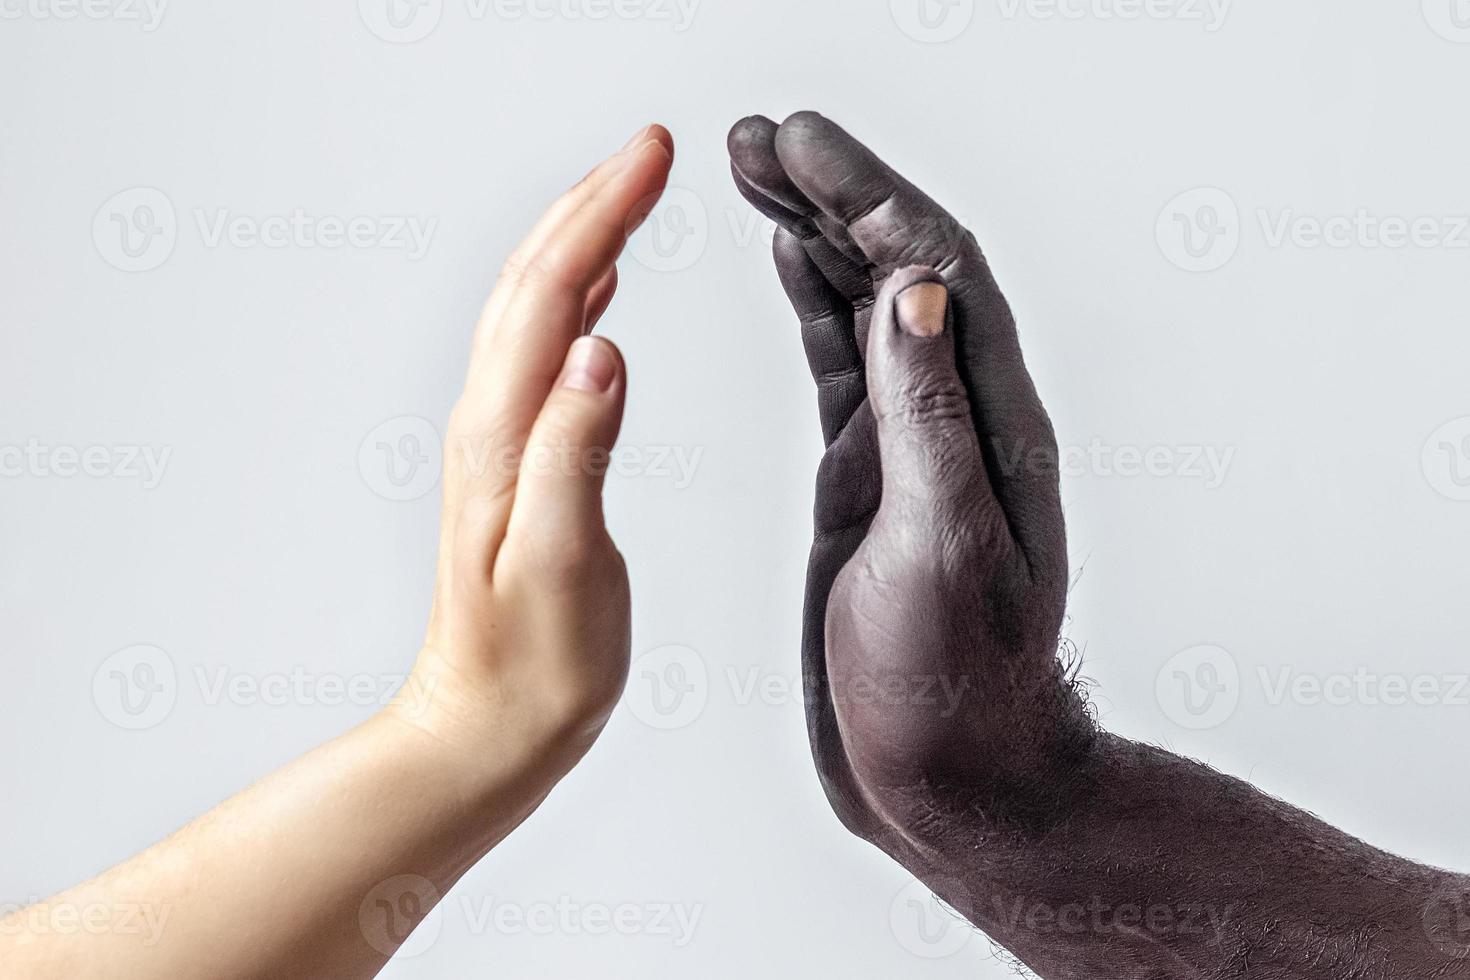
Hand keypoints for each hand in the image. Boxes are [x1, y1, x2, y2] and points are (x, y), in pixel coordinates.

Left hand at [0, 127, 676, 979]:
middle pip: (535, 284)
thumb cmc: (531, 665)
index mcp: (504, 436)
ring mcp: (501, 442)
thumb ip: (576, 454)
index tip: (653, 154)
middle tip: (650, 148)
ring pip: (535, 310)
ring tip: (629, 192)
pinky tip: (597, 292)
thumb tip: (600, 350)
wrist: (484, 727)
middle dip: (592, 203)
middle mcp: (492, 424)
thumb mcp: (561, 564)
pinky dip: (572, 301)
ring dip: (580, 239)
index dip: (601, 215)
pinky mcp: (520, 465)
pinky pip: (542, 355)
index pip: (550, 295)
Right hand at [727, 112, 1090, 839]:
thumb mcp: (944, 553)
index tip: (799, 141)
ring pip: (862, 306)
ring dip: (815, 230)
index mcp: (989, 425)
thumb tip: (917, 289)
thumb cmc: (957, 687)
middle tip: (756, 134)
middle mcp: (956, 417)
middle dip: (833, 191)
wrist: (949, 775)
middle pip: (896, 268)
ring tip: (753, 167)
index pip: (935, 274)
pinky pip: (840, 365)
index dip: (869, 196)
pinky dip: (810, 301)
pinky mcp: (868, 475)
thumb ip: (929, 422)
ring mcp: (908, 442)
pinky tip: (785, 257)